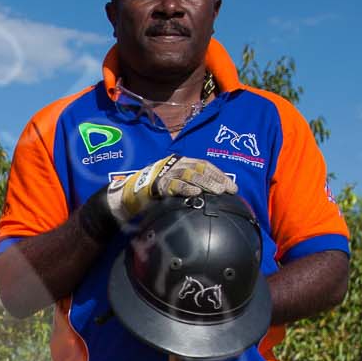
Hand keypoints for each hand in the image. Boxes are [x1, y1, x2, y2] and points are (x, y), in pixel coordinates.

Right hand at [106, 155, 236, 223]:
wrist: (128, 196)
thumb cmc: (155, 193)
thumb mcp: (175, 186)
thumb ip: (189, 187)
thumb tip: (211, 198)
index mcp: (181, 162)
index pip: (205, 165)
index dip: (219, 174)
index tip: (232, 187)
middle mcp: (175, 165)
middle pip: (200, 168)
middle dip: (216, 179)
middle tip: (228, 190)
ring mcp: (166, 173)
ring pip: (190, 174)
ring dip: (205, 182)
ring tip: (217, 191)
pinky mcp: (157, 184)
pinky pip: (173, 185)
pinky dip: (185, 188)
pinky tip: (195, 193)